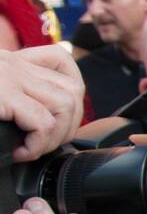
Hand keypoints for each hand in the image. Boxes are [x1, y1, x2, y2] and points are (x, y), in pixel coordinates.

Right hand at [0, 46, 84, 160]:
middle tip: (43, 144)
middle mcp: (11, 62)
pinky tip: (20, 153)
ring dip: (54, 137)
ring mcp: (8, 75)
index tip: (56, 119)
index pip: (62, 60)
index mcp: (10, 61)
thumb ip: (20, 96)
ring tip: (31, 149)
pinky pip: (42, 122)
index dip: (71, 94)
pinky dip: (37, 145)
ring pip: (65, 105)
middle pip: (73, 89)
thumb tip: (47, 121)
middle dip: (68, 125)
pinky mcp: (2, 92)